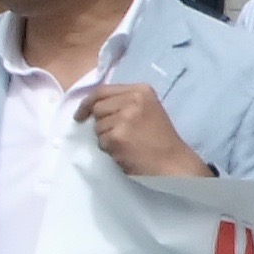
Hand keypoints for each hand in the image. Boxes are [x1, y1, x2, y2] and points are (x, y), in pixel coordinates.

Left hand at [81, 83, 208, 177]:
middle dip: (102, 123)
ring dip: (107, 138)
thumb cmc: (160, 139)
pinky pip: (101, 142)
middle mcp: (134, 100)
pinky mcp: (118, 136)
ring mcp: (125, 118)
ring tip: (127, 143)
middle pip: (98, 108)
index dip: (87, 103)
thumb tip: (92, 106)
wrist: (173, 163)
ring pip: (98, 126)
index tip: (80, 115)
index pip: (102, 91)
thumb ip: (125, 102)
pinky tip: (127, 151)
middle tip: (120, 134)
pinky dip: (110, 150)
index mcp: (141, 90)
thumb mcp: (147, 110)